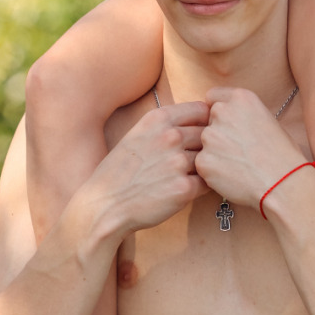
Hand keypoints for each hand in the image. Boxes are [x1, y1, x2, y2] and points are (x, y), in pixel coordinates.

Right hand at [88, 101, 211, 234]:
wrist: (105, 204)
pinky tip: (184, 190)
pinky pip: (207, 183)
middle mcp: (170, 136)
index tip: (203, 133)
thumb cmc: (121, 171)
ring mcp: (178, 162)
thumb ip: (166, 125)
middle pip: (209, 135)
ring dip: (204, 168)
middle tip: (192, 160)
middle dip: (206, 148)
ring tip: (187, 176)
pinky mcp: (184, 188)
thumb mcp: (138, 134)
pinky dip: (200, 187)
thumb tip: (200, 118)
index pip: (202, 110)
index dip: (206, 122)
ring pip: (209, 159)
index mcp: (158, 119)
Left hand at [196, 88, 307, 205]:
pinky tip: (232, 177)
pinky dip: (213, 171)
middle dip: (217, 133)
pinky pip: (203, 164)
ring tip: (237, 165)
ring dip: (214, 153)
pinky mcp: (203, 160)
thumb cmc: (282, 154)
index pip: (214, 97)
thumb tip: (232, 121)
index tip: (227, 124)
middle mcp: (221, 112)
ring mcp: (210, 136)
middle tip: (236, 149)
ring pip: (204, 143)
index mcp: (240, 98)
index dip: (220, 112)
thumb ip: (243, 115)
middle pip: (208, 121)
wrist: (282, 182)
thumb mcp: (268, 119)